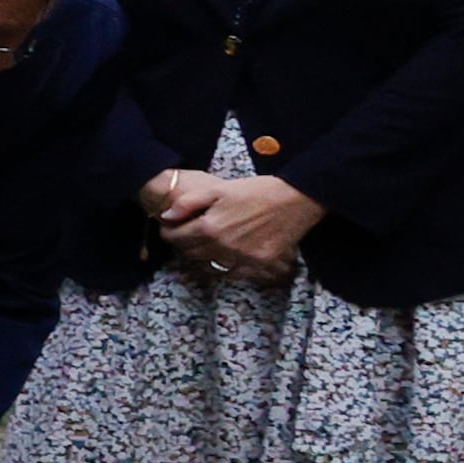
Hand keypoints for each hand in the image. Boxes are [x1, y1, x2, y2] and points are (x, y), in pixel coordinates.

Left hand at [157, 170, 323, 283]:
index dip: (168, 233)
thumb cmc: (256, 190)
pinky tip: (227, 255)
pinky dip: (226, 267)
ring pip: (210, 266)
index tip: (169, 228)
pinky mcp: (260, 264)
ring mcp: (242, 259)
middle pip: (190, 255)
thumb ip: (188, 203)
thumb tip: (166, 217)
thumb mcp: (218, 188)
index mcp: (210, 227)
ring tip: (206, 245)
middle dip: (183, 245)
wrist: (297, 198)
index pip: (176, 239)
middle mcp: (223, 247)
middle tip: (185, 236)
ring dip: (202, 258)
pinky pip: (234, 274)